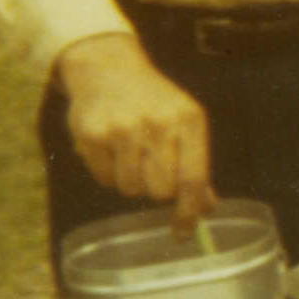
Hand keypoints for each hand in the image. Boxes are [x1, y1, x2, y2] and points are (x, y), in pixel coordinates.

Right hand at [56, 32, 216, 235]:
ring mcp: (123, 128)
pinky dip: (109, 172)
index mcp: (189, 120)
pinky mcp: (92, 134)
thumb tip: (206, 207)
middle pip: (161, 191)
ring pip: (131, 189)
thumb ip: (196, 165)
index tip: (183, 232)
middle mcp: (158, 123)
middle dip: (157, 189)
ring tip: (130, 152)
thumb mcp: (185, 123)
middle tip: (151, 169)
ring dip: (132, 180)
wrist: (109, 67)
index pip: (193, 179)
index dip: (189, 211)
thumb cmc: (155, 102)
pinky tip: (111, 148)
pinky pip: (104, 179)